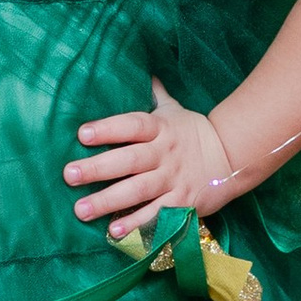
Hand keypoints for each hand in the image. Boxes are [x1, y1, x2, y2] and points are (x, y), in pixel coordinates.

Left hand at [65, 76, 235, 236]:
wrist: (232, 158)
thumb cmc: (193, 132)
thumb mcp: (174, 109)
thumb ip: (154, 94)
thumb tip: (140, 69)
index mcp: (161, 128)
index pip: (132, 125)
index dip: (108, 129)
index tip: (82, 134)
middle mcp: (165, 154)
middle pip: (129, 160)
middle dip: (97, 168)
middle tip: (68, 175)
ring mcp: (174, 180)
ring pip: (138, 191)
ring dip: (108, 201)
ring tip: (81, 210)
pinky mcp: (183, 203)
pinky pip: (157, 214)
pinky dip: (136, 224)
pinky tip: (114, 231)